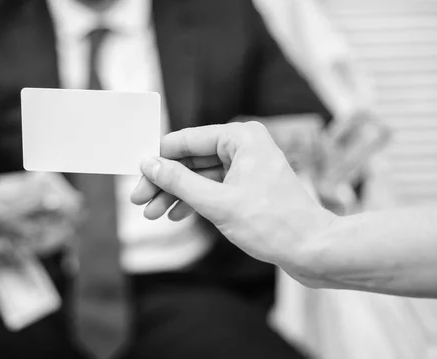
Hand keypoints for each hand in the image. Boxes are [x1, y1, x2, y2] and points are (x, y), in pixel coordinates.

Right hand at [131, 122, 336, 279]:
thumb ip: (179, 182)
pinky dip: (194, 201)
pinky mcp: (249, 186)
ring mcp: (247, 166)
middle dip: (164, 182)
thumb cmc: (273, 224)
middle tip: (139, 200)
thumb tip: (149, 164)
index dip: (158, 159)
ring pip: (200, 176)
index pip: (186, 141)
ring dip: (176, 195)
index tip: (137, 176)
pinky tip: (175, 215)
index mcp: (241, 137)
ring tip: (152, 213)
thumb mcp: (216, 203)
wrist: (312, 250)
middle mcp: (244, 145)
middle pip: (191, 159)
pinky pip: (214, 187)